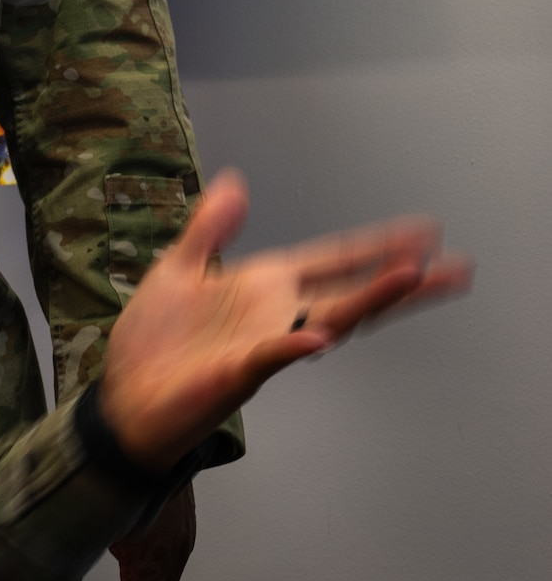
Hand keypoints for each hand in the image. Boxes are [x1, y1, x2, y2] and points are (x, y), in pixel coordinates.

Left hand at [100, 170, 470, 470]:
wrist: (124, 397)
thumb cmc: (154, 340)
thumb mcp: (177, 268)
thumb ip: (210, 229)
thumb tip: (236, 182)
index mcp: (264, 286)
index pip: (332, 260)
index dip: (375, 246)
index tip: (424, 232)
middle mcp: (276, 315)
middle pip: (351, 291)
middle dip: (401, 279)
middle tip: (455, 266)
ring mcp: (264, 344)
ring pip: (328, 319)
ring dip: (369, 299)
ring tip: (412, 278)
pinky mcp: (237, 371)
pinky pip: (272, 355)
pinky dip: (294, 344)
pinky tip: (318, 337)